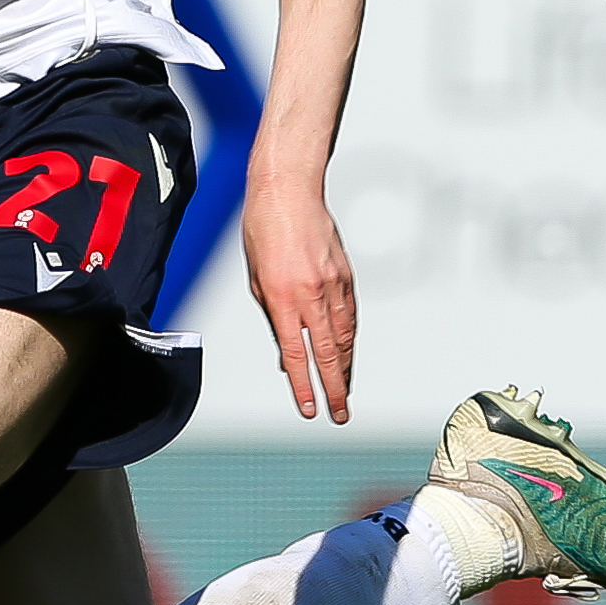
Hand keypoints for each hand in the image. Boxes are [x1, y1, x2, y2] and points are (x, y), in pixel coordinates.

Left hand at [242, 178, 355, 421]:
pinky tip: (348, 354)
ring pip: (344, 337)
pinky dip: (349, 340)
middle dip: (335, 388)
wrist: (288, 191)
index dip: (304, 386)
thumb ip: (273, 318)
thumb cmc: (264, 229)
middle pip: (328, 353)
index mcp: (283, 297)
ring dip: (345, 368)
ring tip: (345, 391)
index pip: (297, 354)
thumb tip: (286, 351)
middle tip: (339, 413)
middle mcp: (312, 294)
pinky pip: (349, 316)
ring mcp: (333, 285)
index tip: (310, 408)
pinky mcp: (345, 275)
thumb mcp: (256, 278)